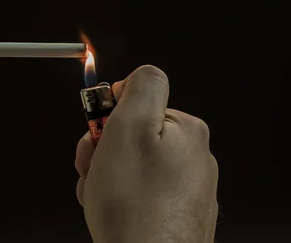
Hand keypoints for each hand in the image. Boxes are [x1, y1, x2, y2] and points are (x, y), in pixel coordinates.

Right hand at [75, 65, 218, 242]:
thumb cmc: (136, 207)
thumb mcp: (130, 126)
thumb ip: (141, 87)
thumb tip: (141, 75)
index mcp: (187, 131)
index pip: (137, 104)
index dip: (108, 118)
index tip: (97, 135)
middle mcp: (195, 158)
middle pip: (135, 137)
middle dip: (105, 151)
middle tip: (95, 169)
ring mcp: (188, 190)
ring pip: (135, 168)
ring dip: (109, 176)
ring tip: (102, 196)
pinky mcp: (178, 215)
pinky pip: (142, 195)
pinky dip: (122, 200)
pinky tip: (114, 212)